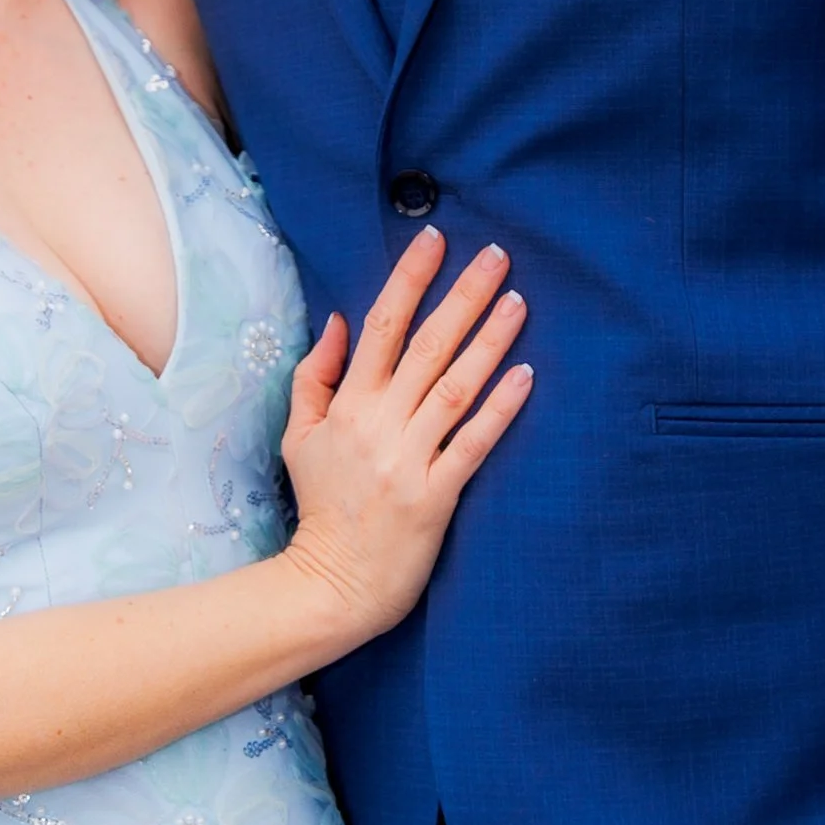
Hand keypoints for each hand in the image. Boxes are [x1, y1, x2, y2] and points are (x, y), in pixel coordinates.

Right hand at [280, 230, 530, 646]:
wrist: (331, 585)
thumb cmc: (320, 506)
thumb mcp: (298, 436)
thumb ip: (314, 376)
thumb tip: (338, 318)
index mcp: (348, 405)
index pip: (381, 326)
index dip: (408, 279)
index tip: (434, 239)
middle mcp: (380, 424)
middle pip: (428, 346)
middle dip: (464, 295)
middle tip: (497, 255)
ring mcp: (410, 459)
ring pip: (456, 386)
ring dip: (490, 340)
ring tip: (518, 302)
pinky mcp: (437, 496)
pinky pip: (474, 443)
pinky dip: (500, 408)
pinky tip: (526, 375)